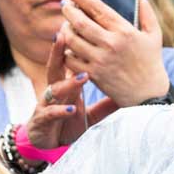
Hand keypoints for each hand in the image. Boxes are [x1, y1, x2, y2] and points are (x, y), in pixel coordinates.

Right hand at [24, 29, 117, 150]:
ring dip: (69, 83)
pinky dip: (61, 110)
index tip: (84, 30)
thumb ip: (107, 101)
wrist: (47, 143)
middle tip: (69, 35)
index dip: (75, 46)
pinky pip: (51, 113)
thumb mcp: (91, 111)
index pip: (70, 60)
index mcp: (67, 84)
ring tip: (83, 76)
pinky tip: (72, 109)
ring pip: (55, 88)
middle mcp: (55, 90)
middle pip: (56, 66)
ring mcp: (47, 104)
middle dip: (60, 50)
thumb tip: (130, 91)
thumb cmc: (69, 122)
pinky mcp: (43, 120)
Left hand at [60, 0, 170, 106]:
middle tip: (64, 4)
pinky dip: (66, 51)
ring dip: (64, 29)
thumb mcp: (154, 34)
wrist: (148, 94)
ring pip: (72, 40)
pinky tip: (68, 45)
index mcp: (125, 31)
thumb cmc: (151, 62)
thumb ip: (147, 13)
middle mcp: (111, 44)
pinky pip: (71, 60)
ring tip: (65, 24)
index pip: (98, 8)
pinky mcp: (93, 75)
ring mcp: (100, 60)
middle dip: (68, 10)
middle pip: (80, 22)